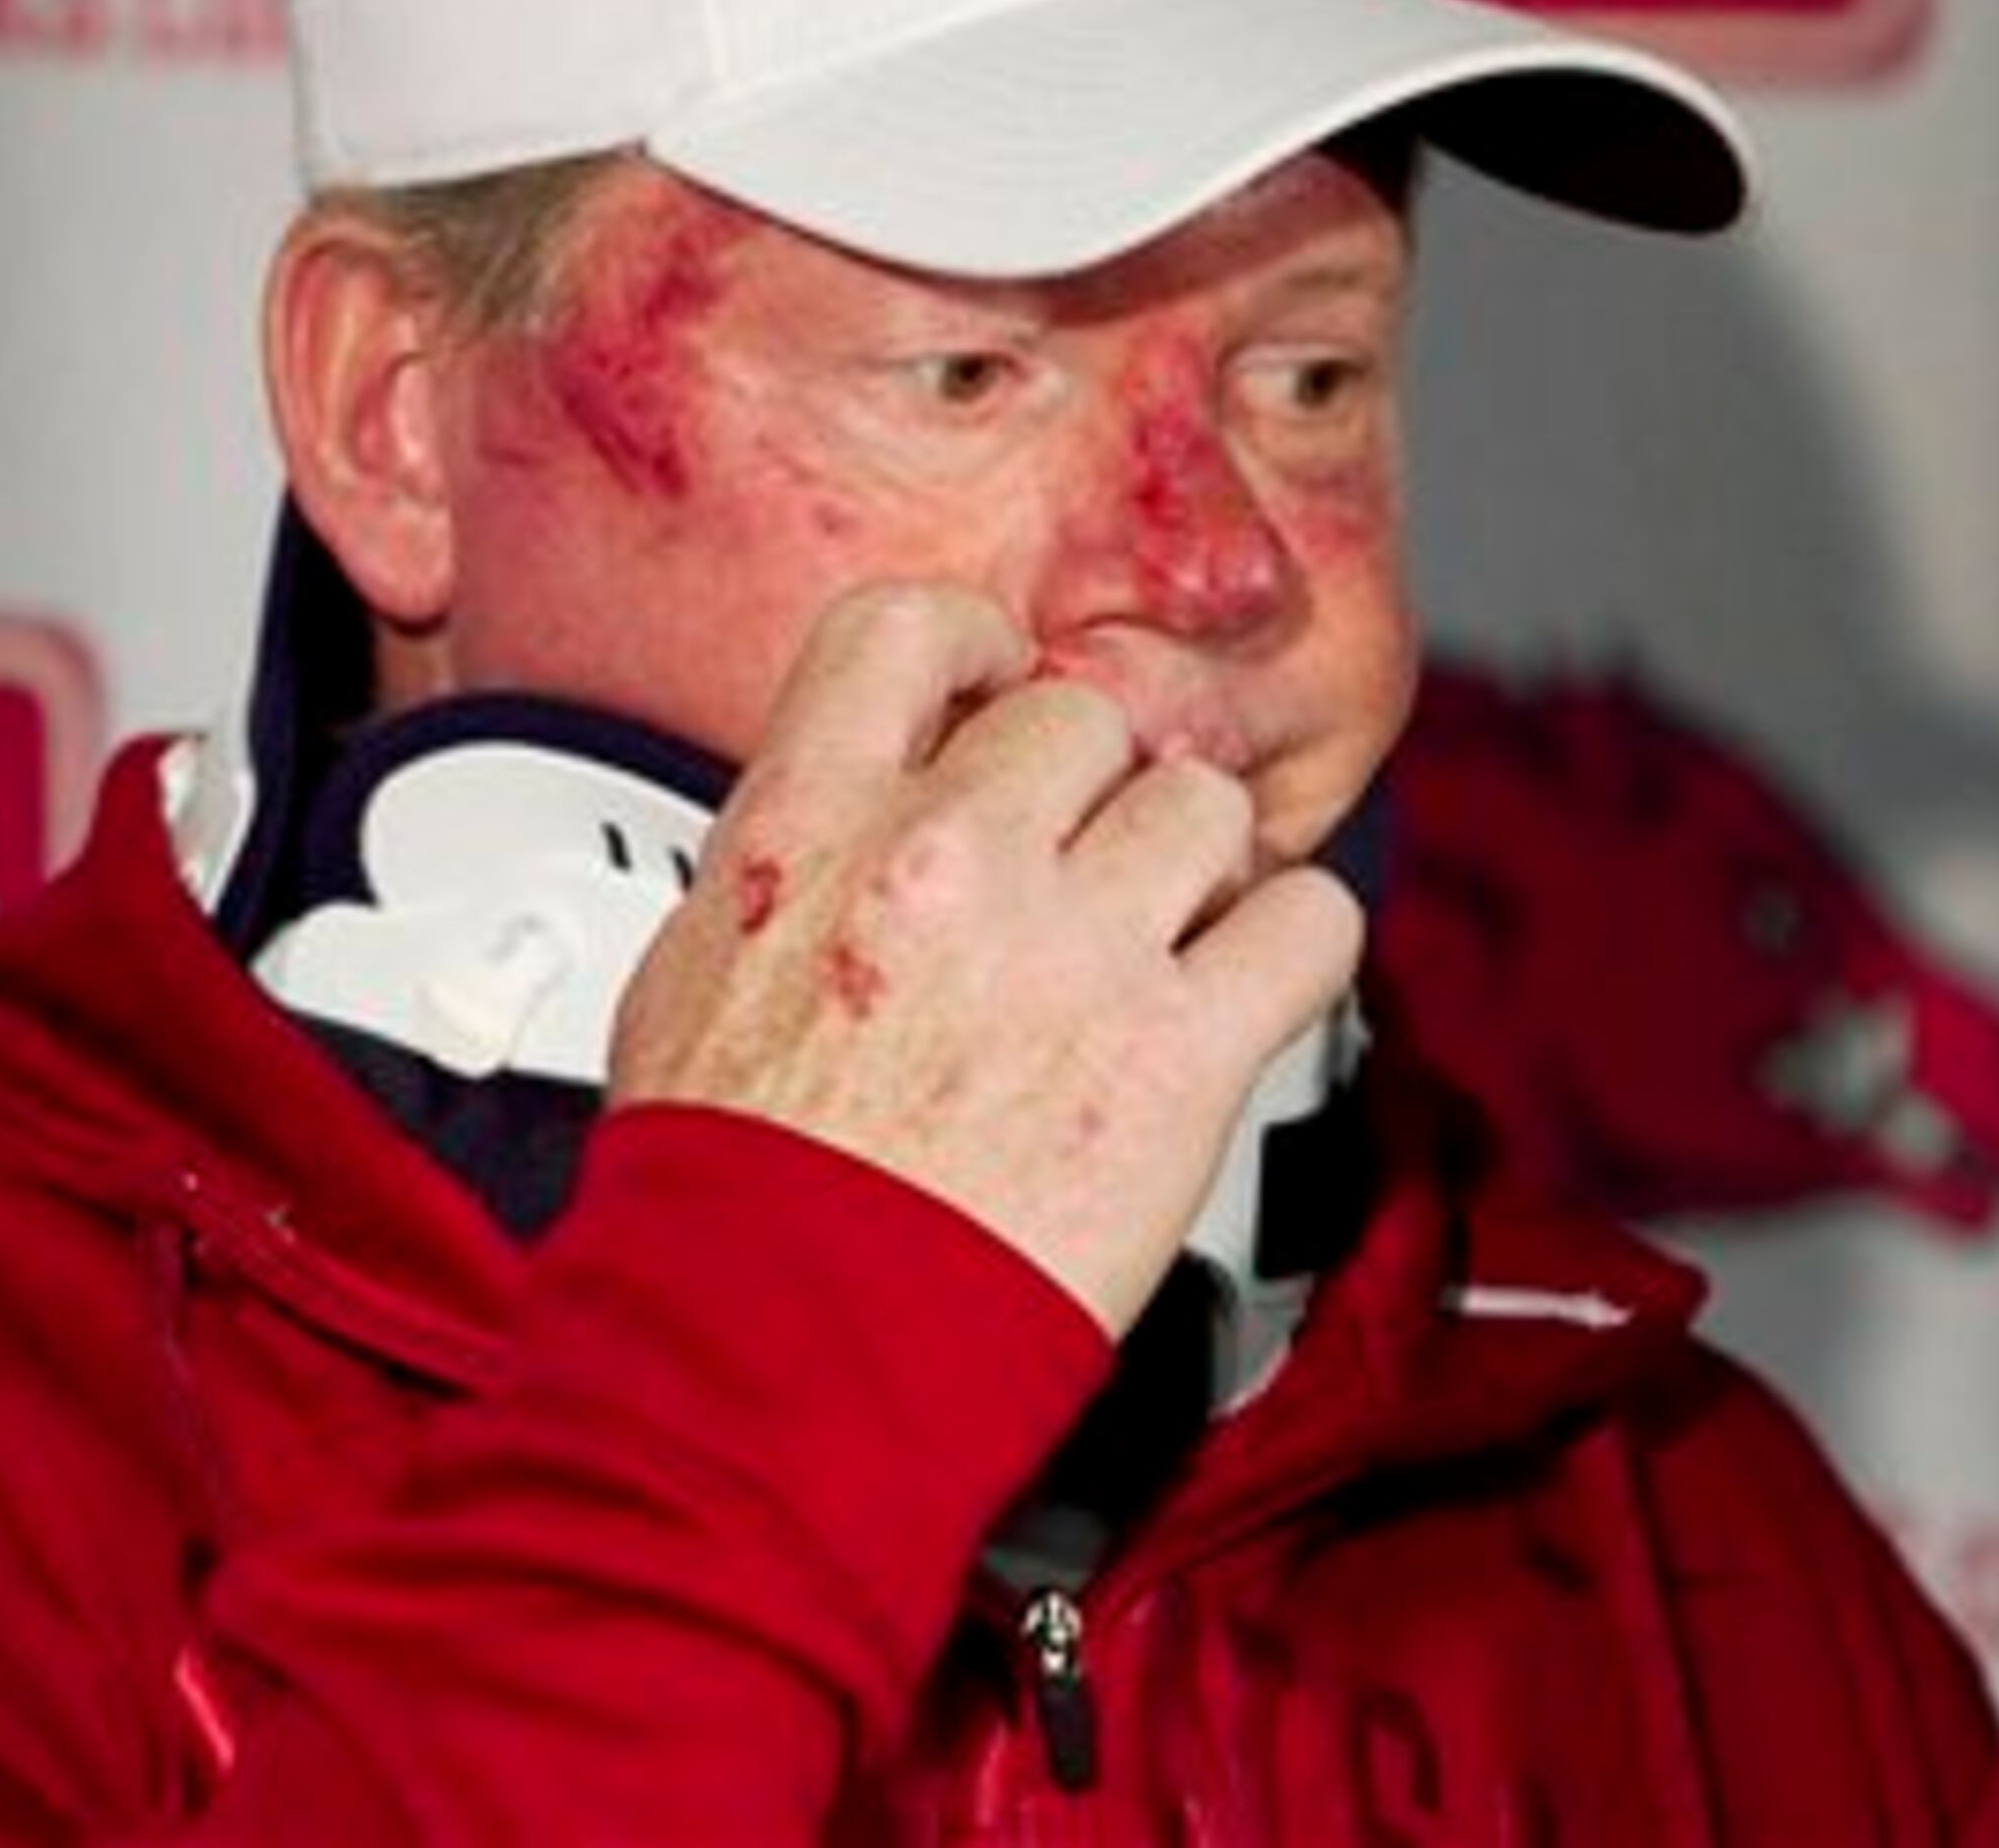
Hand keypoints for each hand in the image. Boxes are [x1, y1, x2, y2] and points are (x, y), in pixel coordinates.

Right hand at [607, 582, 1362, 1334]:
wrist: (765, 1369)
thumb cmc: (721, 1203)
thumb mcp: (689, 976)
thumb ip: (793, 864)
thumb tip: (859, 816)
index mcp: (807, 826)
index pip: (913, 628)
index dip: (980, 653)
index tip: (1002, 696)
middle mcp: (945, 858)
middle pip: (1088, 718)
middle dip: (1095, 794)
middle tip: (1081, 876)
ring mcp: (1072, 950)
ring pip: (1207, 804)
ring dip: (1195, 871)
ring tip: (1156, 949)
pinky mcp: (1178, 1056)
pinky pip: (1309, 920)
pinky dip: (1292, 948)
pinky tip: (1241, 990)